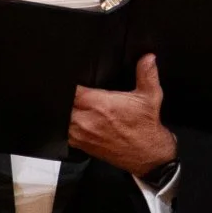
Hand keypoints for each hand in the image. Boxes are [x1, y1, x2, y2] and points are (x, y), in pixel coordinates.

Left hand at [68, 54, 174, 175]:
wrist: (148, 154)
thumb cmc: (147, 127)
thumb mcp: (151, 96)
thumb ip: (147, 74)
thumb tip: (148, 57)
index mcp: (101, 105)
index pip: (72, 90)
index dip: (67, 83)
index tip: (69, 78)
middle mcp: (88, 120)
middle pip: (62, 104)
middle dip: (65, 97)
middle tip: (70, 91)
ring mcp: (82, 134)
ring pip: (60, 119)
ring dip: (64, 111)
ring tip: (71, 104)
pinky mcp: (82, 145)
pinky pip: (64, 133)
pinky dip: (65, 126)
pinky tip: (73, 120)